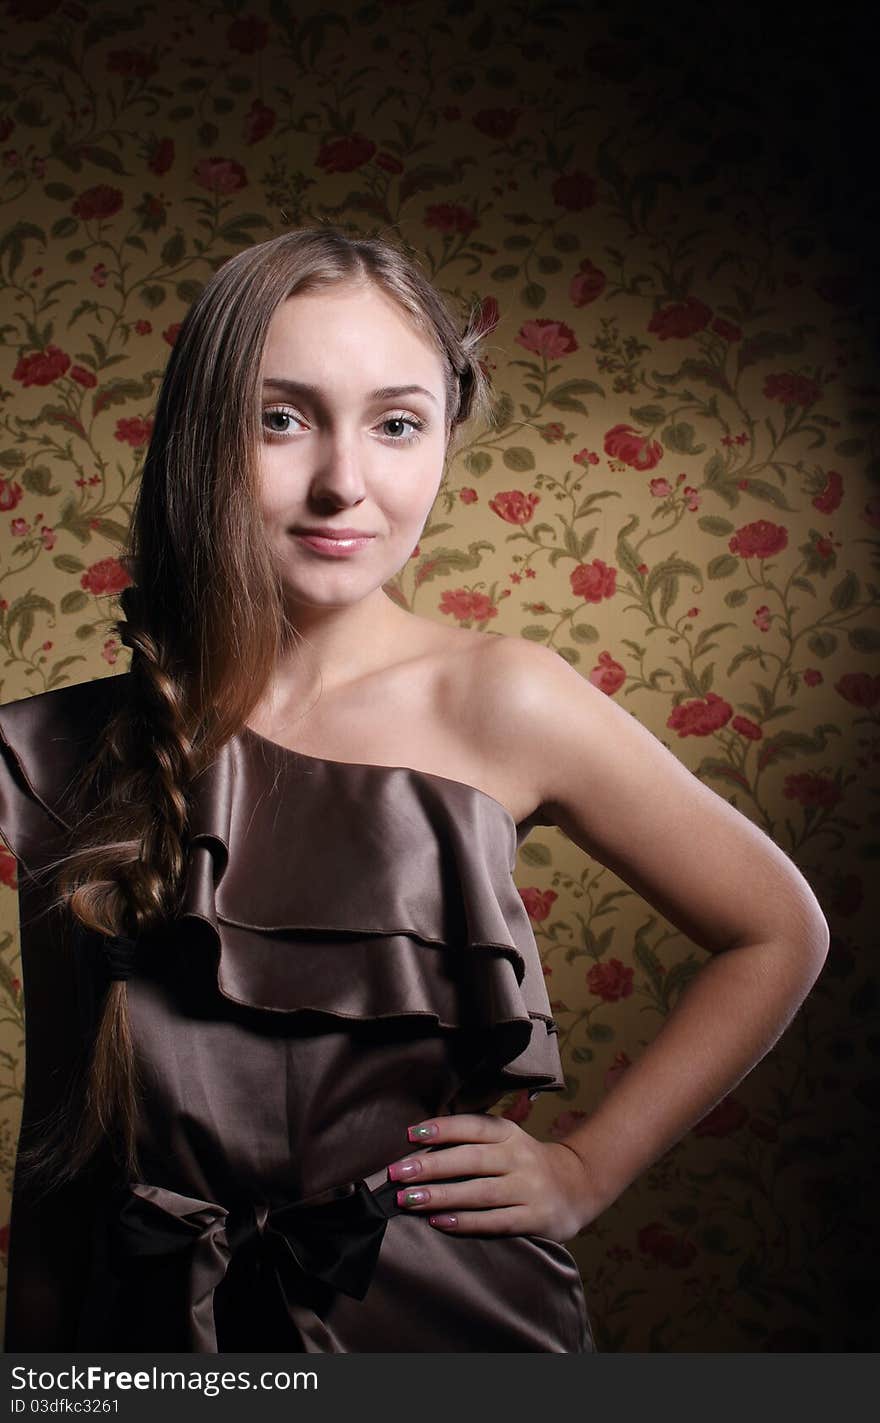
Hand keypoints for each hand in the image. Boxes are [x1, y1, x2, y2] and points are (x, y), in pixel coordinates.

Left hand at [385, 1113, 602, 1241]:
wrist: (578, 1186)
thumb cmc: (525, 1163)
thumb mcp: (507, 1140)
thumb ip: (472, 1140)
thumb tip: (419, 1142)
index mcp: (509, 1133)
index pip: (473, 1126)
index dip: (443, 1128)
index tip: (410, 1134)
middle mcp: (519, 1157)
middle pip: (471, 1159)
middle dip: (431, 1166)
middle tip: (398, 1173)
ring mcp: (528, 1188)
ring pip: (480, 1192)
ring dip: (442, 1196)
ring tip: (409, 1200)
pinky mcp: (535, 1217)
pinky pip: (496, 1221)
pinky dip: (466, 1222)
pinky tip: (440, 1222)